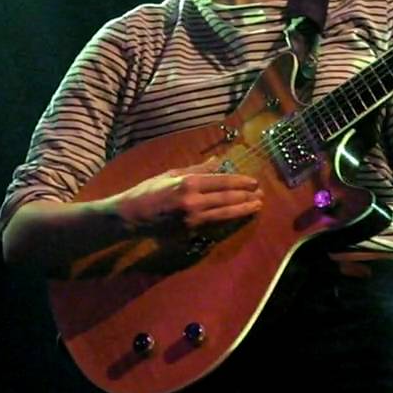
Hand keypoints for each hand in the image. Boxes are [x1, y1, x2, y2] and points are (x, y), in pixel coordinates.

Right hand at [113, 157, 262, 232]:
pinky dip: (228, 220)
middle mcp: (193, 201)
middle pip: (227, 198)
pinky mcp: (190, 231)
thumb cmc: (149, 189)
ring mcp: (192, 218)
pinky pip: (214, 224)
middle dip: (246, 196)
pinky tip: (237, 217)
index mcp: (188, 183)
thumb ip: (197, 169)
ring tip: (256, 207)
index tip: (254, 182)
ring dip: (242, 210)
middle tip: (261, 194)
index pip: (222, 181)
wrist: (131, 215)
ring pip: (224, 214)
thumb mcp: (172, 173)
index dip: (241, 182)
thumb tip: (218, 161)